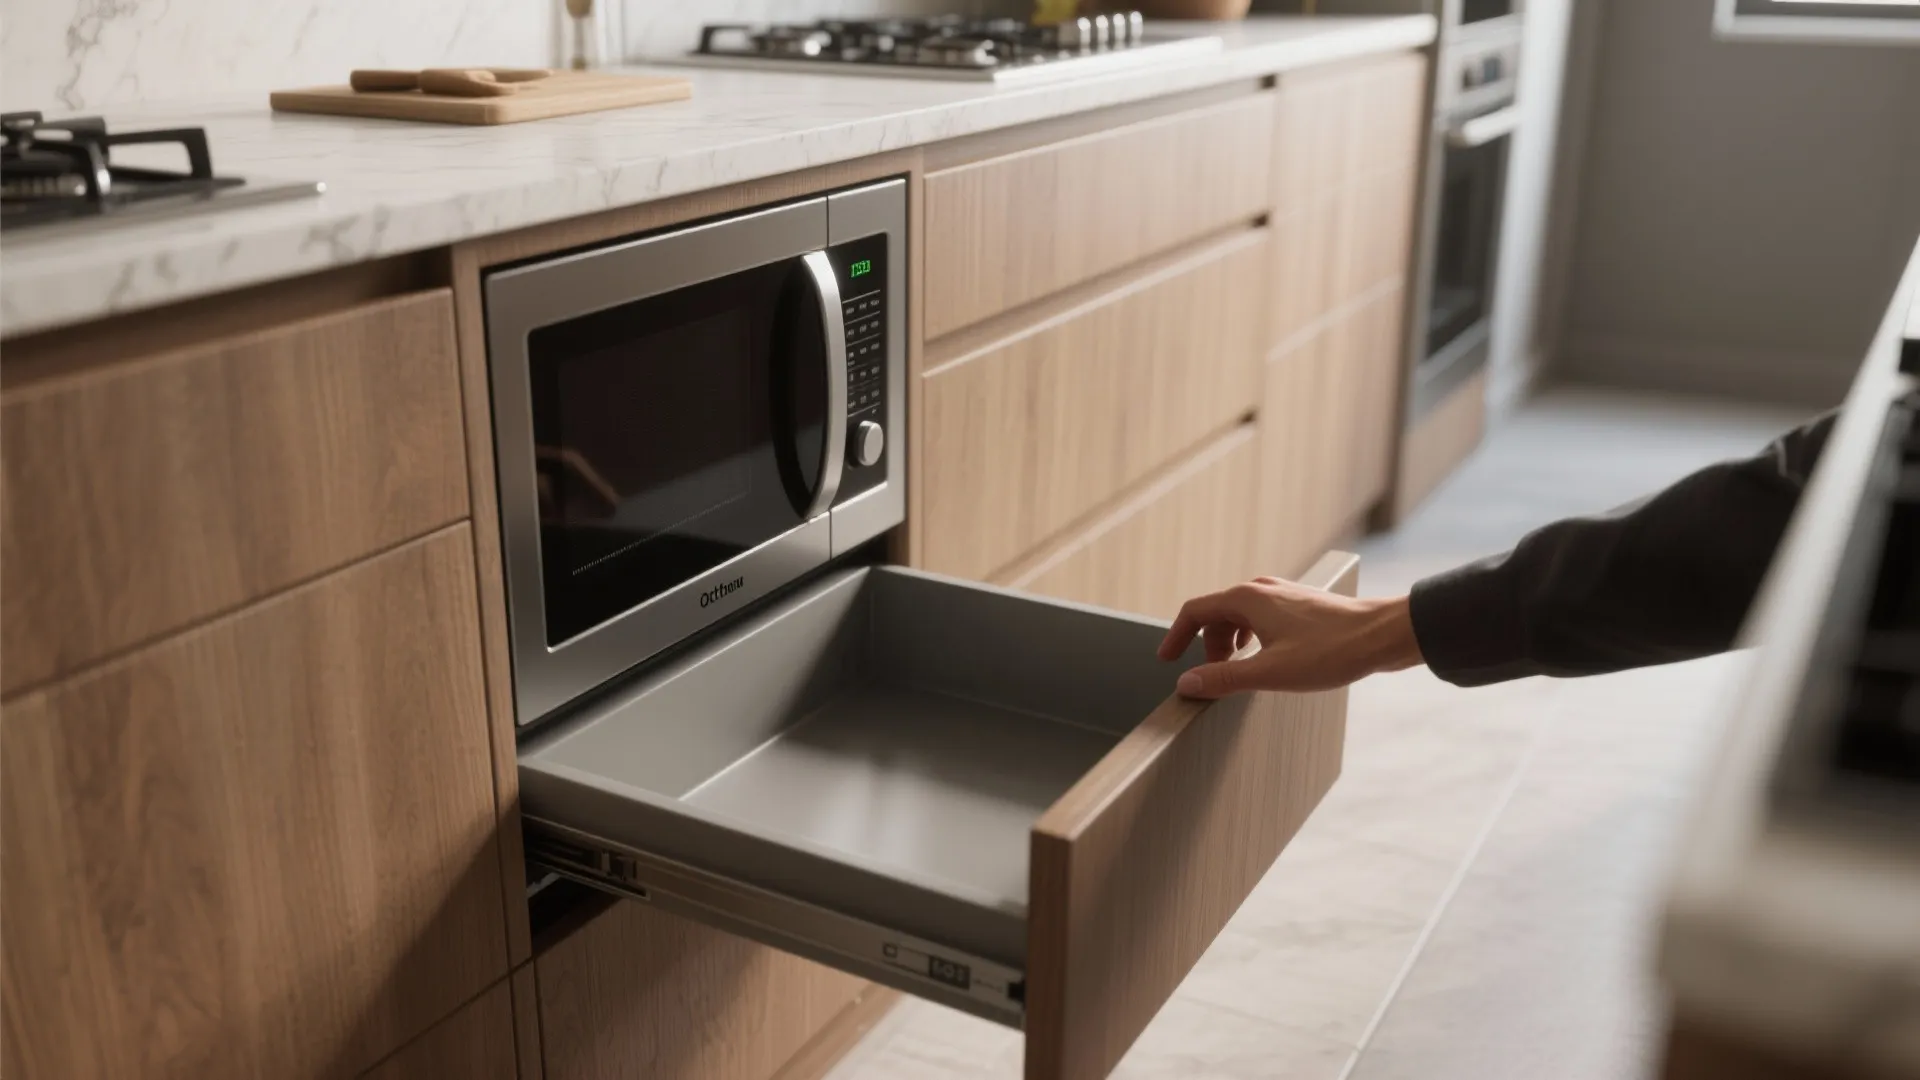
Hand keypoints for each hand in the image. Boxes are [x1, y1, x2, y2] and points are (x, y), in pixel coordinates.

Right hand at [1156, 576, 1423, 697]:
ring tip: (1239, 672)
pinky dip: (1252, 638)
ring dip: (1230, 644)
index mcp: (1247, 599)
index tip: (1167, 660)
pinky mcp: (1302, 605)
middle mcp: (1262, 589)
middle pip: (1217, 615)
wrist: (1384, 635)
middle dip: (1208, 647)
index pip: (1194, 611)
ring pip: (1240, 616)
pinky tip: (1267, 660)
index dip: (1176, 637)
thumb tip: (1187, 684)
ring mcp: (1284, 595)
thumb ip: (1224, 678)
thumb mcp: (1270, 672)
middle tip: (1213, 678)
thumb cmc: (1332, 651)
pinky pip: (1262, 618)